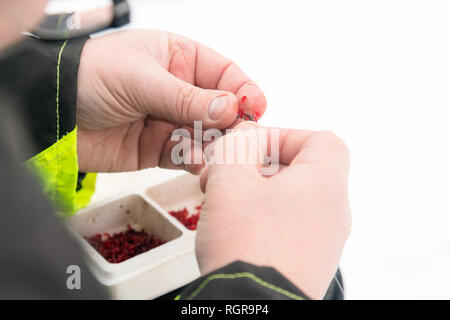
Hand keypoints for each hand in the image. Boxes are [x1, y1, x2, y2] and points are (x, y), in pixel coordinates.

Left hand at [76, 30, 265, 172]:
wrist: (52, 112)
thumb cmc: (90, 75)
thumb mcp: (141, 78)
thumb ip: (187, 97)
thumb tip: (231, 108)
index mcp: (179, 59)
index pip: (224, 74)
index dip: (243, 91)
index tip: (255, 107)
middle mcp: (180, 90)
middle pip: (221, 108)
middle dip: (233, 124)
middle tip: (241, 138)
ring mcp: (170, 120)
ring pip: (207, 135)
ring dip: (216, 145)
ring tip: (220, 154)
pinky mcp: (159, 149)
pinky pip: (187, 156)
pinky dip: (196, 161)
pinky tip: (200, 163)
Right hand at [196, 123, 350, 298]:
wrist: (254, 310)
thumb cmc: (247, 246)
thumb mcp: (231, 180)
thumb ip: (238, 146)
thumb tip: (245, 137)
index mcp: (324, 184)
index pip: (320, 140)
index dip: (283, 136)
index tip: (251, 147)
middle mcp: (333, 213)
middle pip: (300, 169)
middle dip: (257, 166)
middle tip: (225, 176)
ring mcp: (324, 241)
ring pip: (290, 199)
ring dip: (256, 192)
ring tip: (224, 203)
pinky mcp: (309, 262)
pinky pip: (289, 226)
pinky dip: (263, 218)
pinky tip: (236, 228)